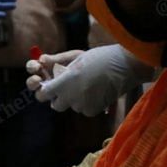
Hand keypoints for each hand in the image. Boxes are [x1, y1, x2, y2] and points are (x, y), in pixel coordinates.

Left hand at [25, 45, 153, 115]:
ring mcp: (81, 106)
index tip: (50, 87)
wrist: (124, 67)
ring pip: (72, 107)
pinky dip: (89, 103)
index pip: (43, 94)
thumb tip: (42, 60)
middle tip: (69, 88)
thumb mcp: (76, 55)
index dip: (46, 91)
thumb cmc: (99, 58)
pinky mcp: (92, 111)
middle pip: (56, 105)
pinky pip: (85, 109)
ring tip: (88, 85)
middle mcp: (69, 97)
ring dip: (76, 100)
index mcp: (62, 83)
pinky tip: (97, 91)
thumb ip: (57, 60)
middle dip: (60, 98)